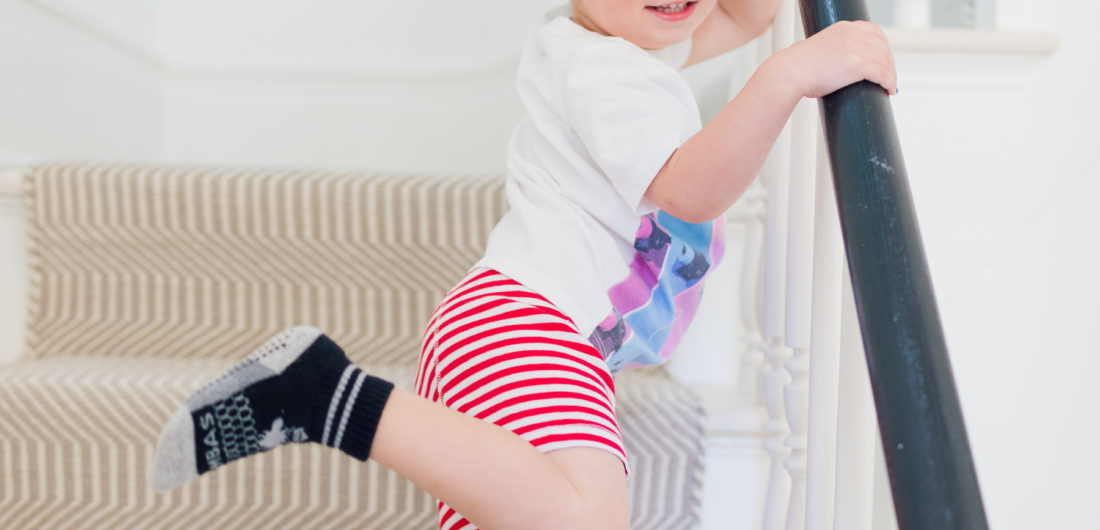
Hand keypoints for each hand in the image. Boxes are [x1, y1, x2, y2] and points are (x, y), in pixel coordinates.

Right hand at [771, 20, 897, 98]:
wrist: (790, 73)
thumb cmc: (796, 67)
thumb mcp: (817, 49)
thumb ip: (828, 51)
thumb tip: (828, 65)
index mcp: (843, 28)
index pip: (874, 31)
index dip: (882, 47)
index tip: (883, 59)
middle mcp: (853, 34)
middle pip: (883, 46)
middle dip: (888, 63)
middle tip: (887, 77)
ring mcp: (856, 48)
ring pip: (886, 61)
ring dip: (890, 75)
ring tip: (888, 86)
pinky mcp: (858, 64)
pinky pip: (883, 73)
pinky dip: (890, 82)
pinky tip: (889, 90)